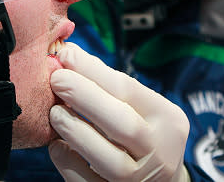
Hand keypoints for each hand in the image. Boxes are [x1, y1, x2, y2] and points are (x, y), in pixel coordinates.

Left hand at [48, 42, 189, 181]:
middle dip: (86, 97)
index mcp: (169, 121)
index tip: (66, 55)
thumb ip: (109, 86)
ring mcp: (141, 180)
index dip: (94, 71)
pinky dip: (69, 163)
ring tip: (54, 112)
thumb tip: (67, 55)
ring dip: (77, 131)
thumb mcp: (141, 108)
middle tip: (57, 80)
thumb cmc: (143, 135)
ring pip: (110, 160)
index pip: (129, 90)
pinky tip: (56, 145)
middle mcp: (160, 153)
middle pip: (124, 124)